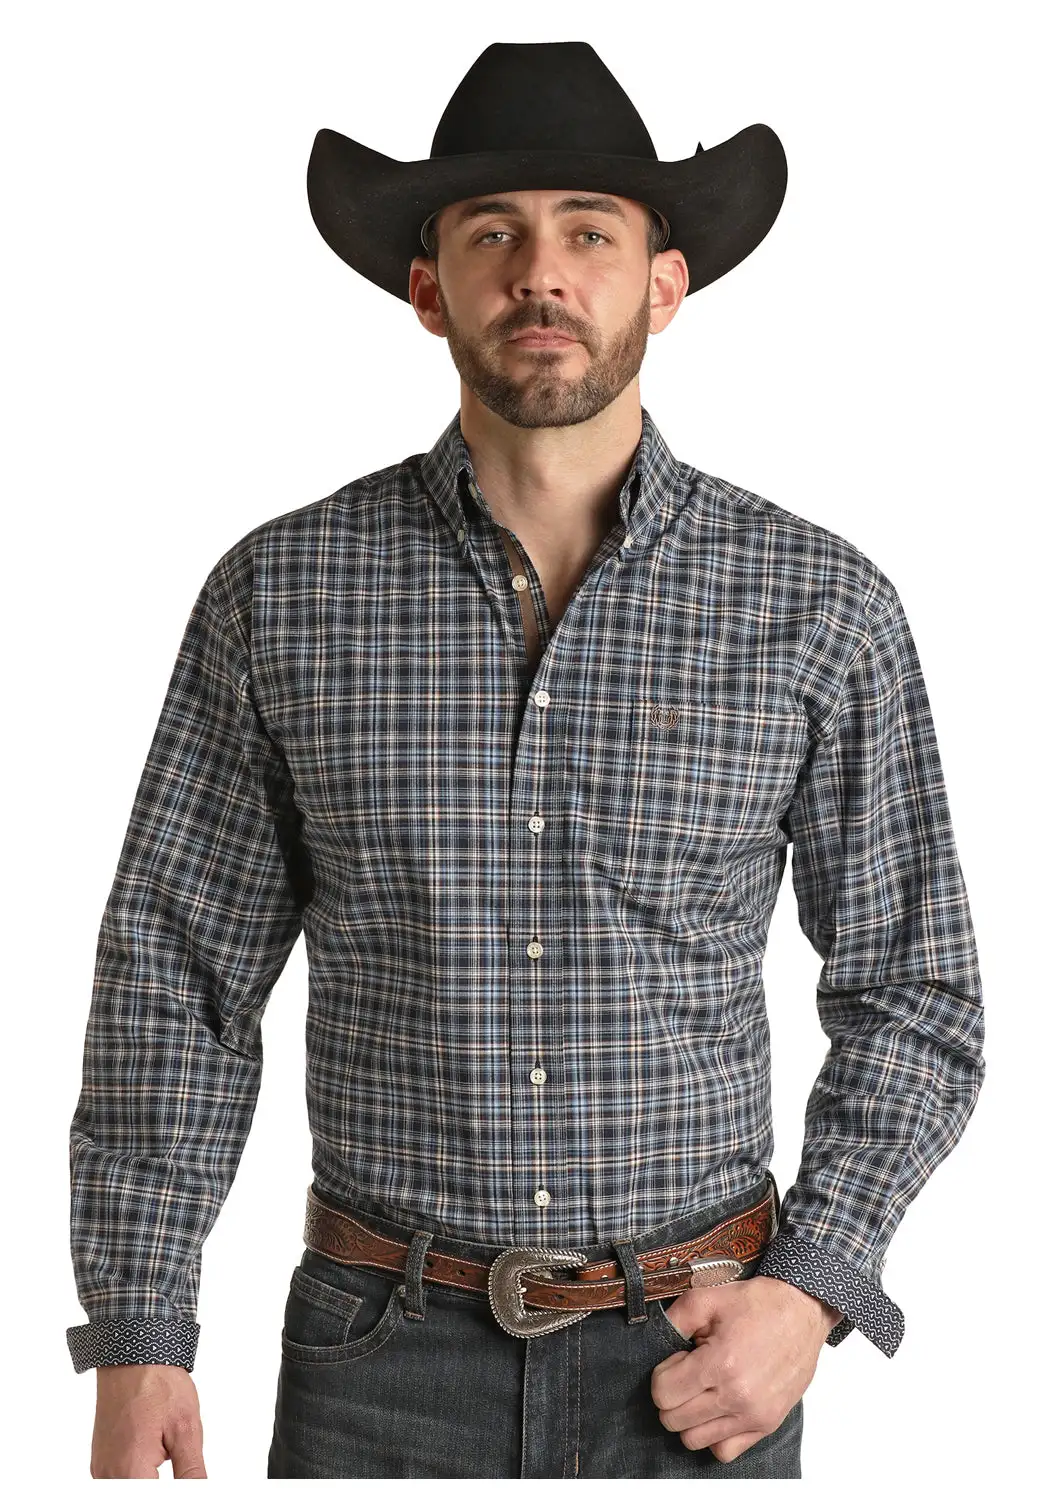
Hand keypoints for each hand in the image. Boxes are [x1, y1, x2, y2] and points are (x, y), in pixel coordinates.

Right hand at [91, 1364, 206, 1478]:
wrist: (133, 1355)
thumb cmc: (158, 1384)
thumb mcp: (186, 1429)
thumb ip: (191, 1472)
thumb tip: (201, 1488)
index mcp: (129, 1471)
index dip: (177, 1486)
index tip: (184, 1470)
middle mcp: (108, 1475)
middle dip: (160, 1478)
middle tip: (173, 1453)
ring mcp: (101, 1468)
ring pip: (128, 1484)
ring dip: (149, 1477)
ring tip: (164, 1448)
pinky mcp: (100, 1459)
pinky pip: (117, 1479)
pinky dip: (137, 1473)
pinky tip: (152, 1453)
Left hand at [650, 1275, 841, 1461]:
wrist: (801, 1311)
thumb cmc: (757, 1304)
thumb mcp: (707, 1298)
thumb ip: (674, 1320)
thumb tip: (654, 1340)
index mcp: (719, 1364)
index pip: (663, 1393)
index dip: (663, 1374)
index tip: (678, 1360)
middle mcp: (736, 1396)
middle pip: (674, 1420)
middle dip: (671, 1396)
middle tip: (689, 1373)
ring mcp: (753, 1415)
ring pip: (695, 1440)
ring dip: (689, 1418)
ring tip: (703, 1390)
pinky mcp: (766, 1424)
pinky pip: (725, 1452)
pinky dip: (714, 1435)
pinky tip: (718, 1408)